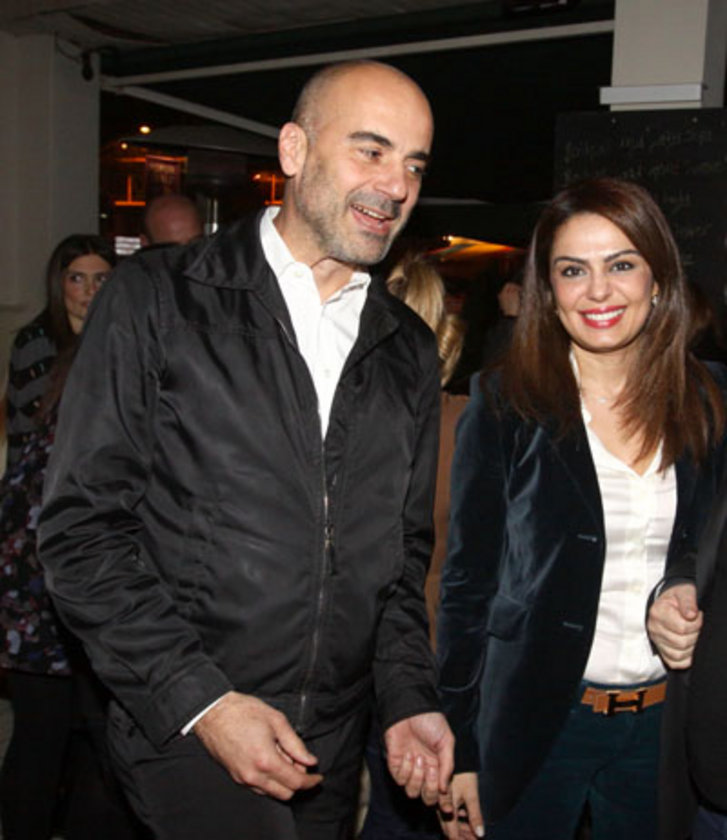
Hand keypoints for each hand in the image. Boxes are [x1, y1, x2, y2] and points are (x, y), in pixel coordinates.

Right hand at [193, 691, 321, 799]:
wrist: (213, 712)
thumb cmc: (243, 711)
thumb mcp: (276, 720)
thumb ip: (295, 744)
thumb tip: (310, 760)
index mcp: (266, 760)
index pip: (295, 782)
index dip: (311, 781)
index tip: (318, 776)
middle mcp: (253, 775)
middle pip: (285, 793)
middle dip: (297, 781)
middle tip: (300, 761)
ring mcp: (242, 778)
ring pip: (271, 792)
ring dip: (283, 781)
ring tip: (283, 755)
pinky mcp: (235, 776)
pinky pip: (259, 787)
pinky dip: (270, 779)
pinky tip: (270, 759)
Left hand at [384, 711, 453, 807]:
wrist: (411, 707)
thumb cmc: (431, 721)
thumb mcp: (446, 742)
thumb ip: (447, 766)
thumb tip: (444, 789)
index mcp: (438, 767)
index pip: (441, 793)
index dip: (443, 802)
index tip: (446, 808)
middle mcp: (424, 771)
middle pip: (426, 797)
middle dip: (430, 789)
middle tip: (432, 770)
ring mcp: (409, 768)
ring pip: (412, 792)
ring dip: (417, 778)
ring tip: (420, 758)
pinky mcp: (395, 763)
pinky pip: (399, 779)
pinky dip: (405, 770)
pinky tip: (409, 755)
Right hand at [438, 772, 484, 838]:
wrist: (456, 755)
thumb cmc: (464, 773)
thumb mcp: (472, 795)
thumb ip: (475, 816)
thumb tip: (480, 835)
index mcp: (447, 808)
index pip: (452, 833)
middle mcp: (440, 807)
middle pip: (449, 829)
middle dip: (463, 837)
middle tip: (475, 839)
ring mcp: (441, 801)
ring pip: (450, 821)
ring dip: (462, 829)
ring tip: (474, 834)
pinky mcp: (443, 796)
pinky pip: (450, 813)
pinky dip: (460, 820)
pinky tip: (468, 820)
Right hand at [647, 583, 702, 668]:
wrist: (667, 602)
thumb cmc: (676, 598)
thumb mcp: (683, 592)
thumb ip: (688, 601)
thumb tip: (691, 615)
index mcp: (658, 612)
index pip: (681, 628)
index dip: (696, 624)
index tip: (698, 616)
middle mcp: (654, 628)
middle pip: (681, 643)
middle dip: (695, 636)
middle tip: (697, 626)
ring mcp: (656, 641)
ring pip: (678, 655)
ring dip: (691, 648)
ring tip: (693, 635)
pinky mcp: (660, 650)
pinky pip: (674, 663)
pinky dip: (685, 659)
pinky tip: (689, 647)